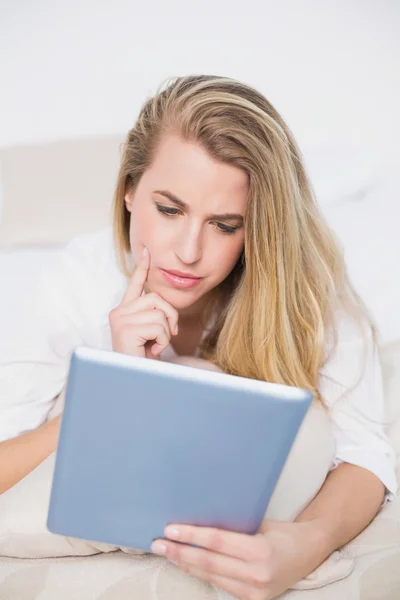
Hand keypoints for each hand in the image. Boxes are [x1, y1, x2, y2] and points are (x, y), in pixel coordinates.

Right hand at [109, 247, 178, 358]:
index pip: (135, 285)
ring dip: (165, 332)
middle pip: (156, 298)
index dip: (142, 268)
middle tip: (170, 334)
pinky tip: (152, 352)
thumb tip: (163, 302)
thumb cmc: (144, 360)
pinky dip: (162, 341)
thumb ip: (154, 316)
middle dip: (170, 316)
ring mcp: (119, 320)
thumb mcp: (151, 333)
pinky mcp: (125, 329)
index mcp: (123, 311)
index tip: (147, 252)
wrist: (134, 379)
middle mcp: (118, 312)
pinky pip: (158, 326)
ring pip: (159, 313)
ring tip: (155, 347)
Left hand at [151, 519, 325, 599]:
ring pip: (211, 576)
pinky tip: (187, 564)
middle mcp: (257, 573)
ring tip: (167, 553)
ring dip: (186, 564)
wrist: (310, 553)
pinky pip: (220, 585)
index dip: (192, 535)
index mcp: (260, 550)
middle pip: (209, 562)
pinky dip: (201, 574)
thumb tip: (200, 518)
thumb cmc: (284, 532)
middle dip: (180, 551)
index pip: (217, 541)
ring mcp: (255, 591)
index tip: (171, 529)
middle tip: (158, 543)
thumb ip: (234, 526)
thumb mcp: (261, 523)